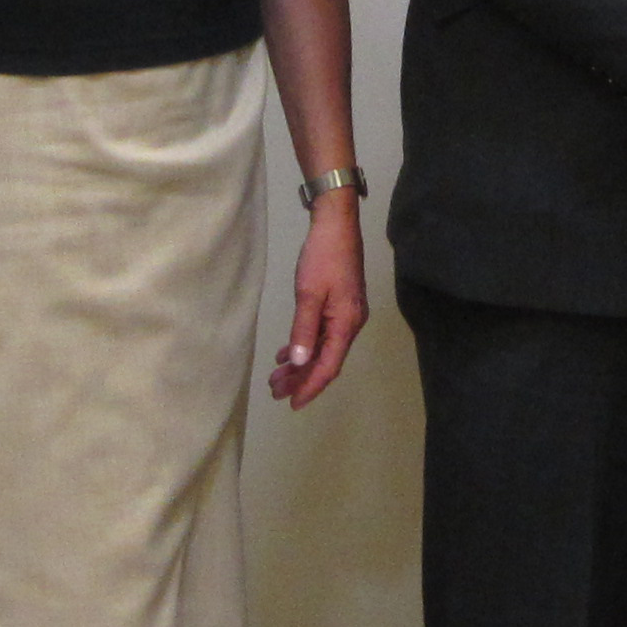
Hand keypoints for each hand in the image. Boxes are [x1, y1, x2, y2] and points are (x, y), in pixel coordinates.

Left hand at [268, 191, 369, 407]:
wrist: (336, 223)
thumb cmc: (323, 256)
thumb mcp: (309, 293)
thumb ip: (303, 330)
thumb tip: (300, 362)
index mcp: (346, 324)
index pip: (328, 366)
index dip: (310, 387)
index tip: (292, 403)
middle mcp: (350, 323)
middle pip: (326, 360)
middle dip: (301, 378)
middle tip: (275, 391)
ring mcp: (347, 314)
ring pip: (323, 348)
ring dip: (301, 363)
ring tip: (277, 376)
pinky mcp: (340, 304)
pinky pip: (322, 334)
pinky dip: (305, 345)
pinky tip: (287, 351)